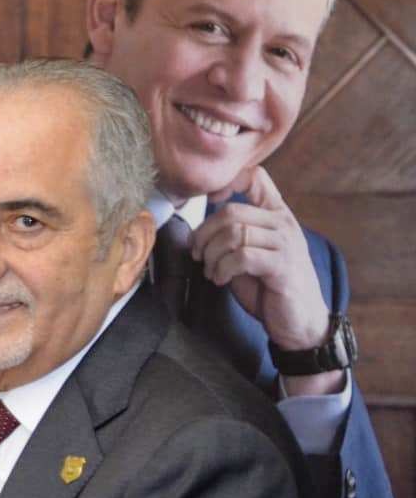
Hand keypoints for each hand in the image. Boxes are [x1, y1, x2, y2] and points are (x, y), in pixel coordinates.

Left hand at [196, 167, 341, 395]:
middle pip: (231, 212)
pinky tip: (221, 279)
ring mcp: (285, 243)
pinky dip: (222, 269)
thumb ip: (233, 233)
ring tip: (212, 271)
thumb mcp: (248, 252)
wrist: (298, 320)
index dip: (226, 182)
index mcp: (275, 214)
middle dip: (204, 235)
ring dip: (212, 255)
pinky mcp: (281, 265)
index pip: (255, 176)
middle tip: (199, 255)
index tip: (208, 202)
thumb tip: (199, 228)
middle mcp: (283, 223)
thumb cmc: (268, 285)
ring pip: (233, 233)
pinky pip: (241, 256)